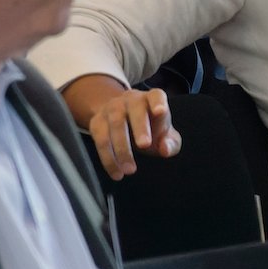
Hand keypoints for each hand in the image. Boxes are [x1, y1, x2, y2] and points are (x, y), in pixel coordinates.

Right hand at [62, 75, 179, 179]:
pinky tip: (116, 172)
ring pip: (115, 124)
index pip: (156, 96)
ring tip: (130, 170)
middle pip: (135, 109)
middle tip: (145, 146)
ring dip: (122, 148)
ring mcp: (112, 108)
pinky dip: (108, 158)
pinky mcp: (97, 121)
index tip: (160, 111)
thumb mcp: (165, 136)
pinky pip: (100, 139)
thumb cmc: (149, 128)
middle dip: (140, 127)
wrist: (120, 120)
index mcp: (151, 99)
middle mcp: (131, 99)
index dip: (158, 102)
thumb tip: (165, 149)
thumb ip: (170, 143)